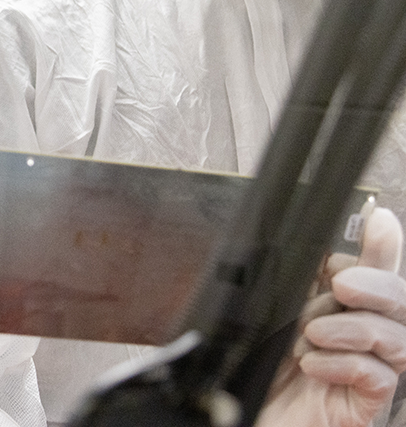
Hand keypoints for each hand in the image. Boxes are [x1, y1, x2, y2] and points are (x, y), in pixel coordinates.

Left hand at [255, 207, 405, 426]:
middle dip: (378, 284)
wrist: (241, 415)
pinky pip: (378, 378)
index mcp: (343, 309)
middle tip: (342, 284)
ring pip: (397, 339)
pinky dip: (346, 364)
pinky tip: (314, 363)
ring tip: (313, 333)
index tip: (376, 221)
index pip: (378, 271)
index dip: (381, 247)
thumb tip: (314, 245)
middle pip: (400, 302)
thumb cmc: (256, 368)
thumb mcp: (270, 313)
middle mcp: (363, 339)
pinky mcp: (363, 405)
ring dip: (353, 328)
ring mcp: (367, 373)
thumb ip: (297, 281)